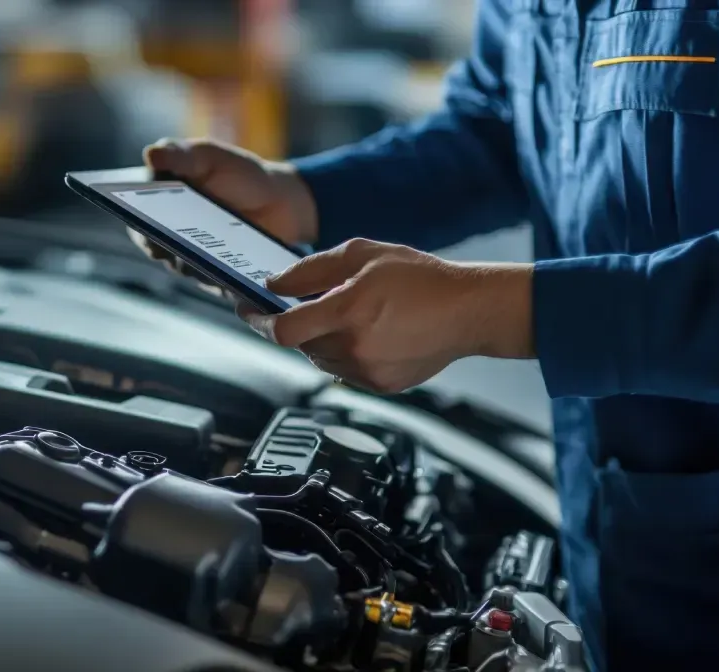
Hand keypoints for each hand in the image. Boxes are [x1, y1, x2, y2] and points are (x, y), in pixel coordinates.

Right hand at [130, 138, 317, 284]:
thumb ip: (181, 155)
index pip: (138, 224)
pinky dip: (227, 284)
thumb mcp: (209, 157)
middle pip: (161, 252)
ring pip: (190, 271)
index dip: (139, 227)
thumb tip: (151, 154)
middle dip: (170, 249)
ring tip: (212, 263)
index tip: (146, 227)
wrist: (279, 199)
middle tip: (181, 246)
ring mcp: (196, 262)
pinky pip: (220, 286)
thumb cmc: (237, 174)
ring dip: (198, 268)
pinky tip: (238, 277)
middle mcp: (171, 241)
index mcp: (159, 209)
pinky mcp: (222, 279)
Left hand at [236, 239, 534, 393]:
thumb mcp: (362, 255)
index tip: (248, 309)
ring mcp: (367, 372)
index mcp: (348, 312)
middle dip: (296, 324)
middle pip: (299, 343)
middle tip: (311, 303)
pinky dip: (343, 352)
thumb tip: (274, 284)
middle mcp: (354, 348)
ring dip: (319, 338)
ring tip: (350, 314)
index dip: (258, 320)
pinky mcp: (379, 386)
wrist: (470, 310)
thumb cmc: (422, 278)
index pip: (283, 330)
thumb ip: (311, 270)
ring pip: (319, 358)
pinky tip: (368, 332)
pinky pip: (343, 371)